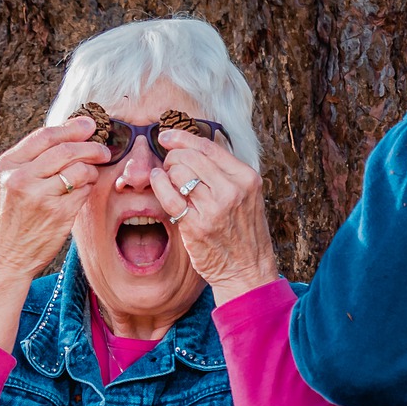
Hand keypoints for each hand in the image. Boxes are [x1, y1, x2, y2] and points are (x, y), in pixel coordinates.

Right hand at [0, 115, 109, 276]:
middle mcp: (21, 178)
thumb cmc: (10, 218)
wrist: (3, 256)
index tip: (89, 125)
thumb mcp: (7, 183)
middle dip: (90, 146)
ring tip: (91, 173)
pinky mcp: (57, 215)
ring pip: (79, 169)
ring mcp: (39, 197)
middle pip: (66, 150)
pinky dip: (88, 188)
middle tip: (102, 149)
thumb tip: (69, 135)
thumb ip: (31, 161)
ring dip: (92, 169)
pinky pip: (83, 192)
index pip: (45, 136)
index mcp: (7, 165)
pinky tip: (84, 190)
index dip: (72, 128)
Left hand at [153, 132, 280, 303]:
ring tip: (169, 180)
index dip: (182, 137)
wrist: (247, 269)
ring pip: (178, 173)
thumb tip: (194, 145)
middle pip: (190, 157)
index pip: (208, 146)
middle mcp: (232, 190)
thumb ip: (226, 171)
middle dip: (173, 157)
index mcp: (247, 178)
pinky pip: (169, 195)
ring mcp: (214, 209)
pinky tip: (158, 182)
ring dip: (166, 173)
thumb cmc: (244, 231)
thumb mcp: (248, 195)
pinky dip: (158, 184)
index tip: (166, 135)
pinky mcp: (196, 226)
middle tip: (170, 165)